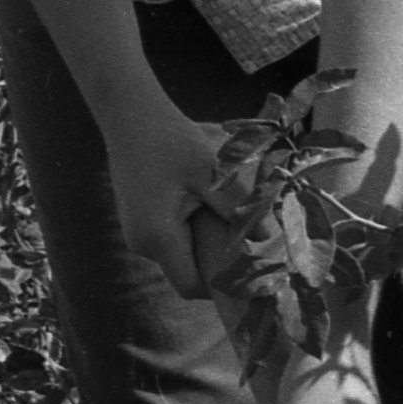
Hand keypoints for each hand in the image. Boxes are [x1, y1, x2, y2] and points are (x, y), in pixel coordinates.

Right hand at [105, 103, 235, 299]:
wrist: (131, 116)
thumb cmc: (171, 141)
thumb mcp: (211, 172)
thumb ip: (239, 208)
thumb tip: (271, 239)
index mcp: (158, 237)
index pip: (192, 287)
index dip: (221, 286)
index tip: (249, 268)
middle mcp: (142, 244)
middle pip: (186, 274)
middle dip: (216, 264)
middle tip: (245, 242)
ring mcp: (136, 235)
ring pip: (178, 259)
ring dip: (203, 247)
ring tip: (224, 218)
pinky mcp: (138, 224)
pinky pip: (169, 243)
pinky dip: (189, 235)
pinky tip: (204, 207)